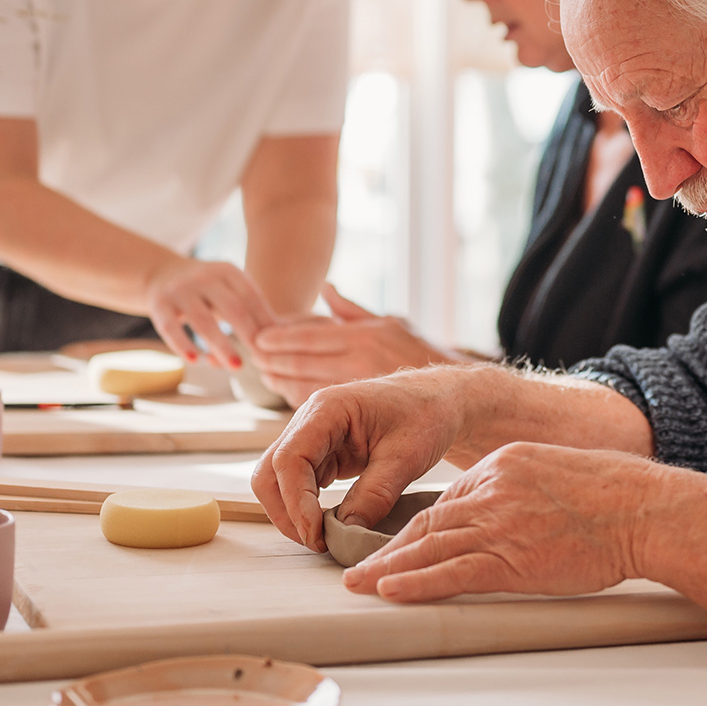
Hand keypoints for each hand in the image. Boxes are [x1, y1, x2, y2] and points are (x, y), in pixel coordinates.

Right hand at [143, 258, 273, 367]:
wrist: (161, 274)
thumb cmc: (208, 291)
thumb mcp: (230, 291)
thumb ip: (254, 311)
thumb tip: (289, 335)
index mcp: (228, 272)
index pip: (252, 298)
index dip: (265, 323)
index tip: (277, 348)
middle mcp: (204, 277)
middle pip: (233, 308)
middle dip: (249, 335)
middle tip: (262, 360)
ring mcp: (180, 289)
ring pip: (203, 320)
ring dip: (222, 345)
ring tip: (236, 367)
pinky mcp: (158, 303)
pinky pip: (171, 327)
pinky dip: (183, 345)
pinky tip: (195, 361)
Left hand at [249, 284, 455, 405]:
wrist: (454, 398)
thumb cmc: (422, 355)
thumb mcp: (392, 322)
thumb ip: (353, 310)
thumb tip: (325, 289)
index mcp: (365, 337)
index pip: (311, 336)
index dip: (280, 337)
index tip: (258, 337)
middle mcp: (360, 364)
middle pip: (301, 362)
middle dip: (273, 359)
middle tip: (252, 355)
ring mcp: (357, 391)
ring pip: (304, 387)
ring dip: (280, 380)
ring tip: (265, 373)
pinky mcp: (358, 417)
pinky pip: (320, 405)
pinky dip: (298, 397)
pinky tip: (287, 391)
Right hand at [250, 368, 469, 549]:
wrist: (441, 401)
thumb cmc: (427, 414)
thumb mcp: (407, 457)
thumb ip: (375, 494)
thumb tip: (346, 532)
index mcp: (328, 409)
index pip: (290, 459)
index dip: (296, 502)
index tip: (316, 535)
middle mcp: (311, 420)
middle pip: (270, 471)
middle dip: (285, 511)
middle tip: (316, 542)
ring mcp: (313, 437)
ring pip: (279, 480)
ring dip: (293, 512)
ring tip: (323, 538)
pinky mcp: (323, 453)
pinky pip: (300, 483)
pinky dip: (306, 507)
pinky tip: (328, 525)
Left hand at [343, 444, 659, 602]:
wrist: (643, 509)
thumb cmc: (616, 495)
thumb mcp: (558, 472)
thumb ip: (524, 486)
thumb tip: (513, 508)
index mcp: (504, 464)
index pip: (449, 499)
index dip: (418, 525)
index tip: (397, 542)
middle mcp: (494, 489)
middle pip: (429, 521)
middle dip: (389, 546)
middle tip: (356, 563)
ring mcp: (500, 523)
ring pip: (431, 545)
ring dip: (388, 567)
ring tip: (357, 582)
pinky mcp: (511, 558)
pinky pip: (452, 572)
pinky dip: (417, 581)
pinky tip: (390, 589)